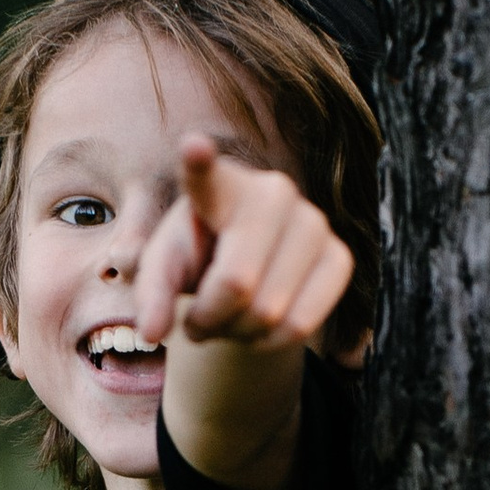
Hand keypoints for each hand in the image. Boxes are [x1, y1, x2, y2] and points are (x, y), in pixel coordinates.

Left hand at [132, 137, 358, 489]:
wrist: (247, 268)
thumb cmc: (198, 259)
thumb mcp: (165, 272)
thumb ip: (151, 296)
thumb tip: (150, 333)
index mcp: (219, 185)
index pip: (206, 173)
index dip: (199, 162)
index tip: (193, 147)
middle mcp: (273, 192)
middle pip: (237, 283)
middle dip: (211, 319)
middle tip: (198, 318)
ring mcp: (313, 221)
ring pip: (271, 312)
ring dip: (239, 333)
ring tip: (229, 317)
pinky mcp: (340, 256)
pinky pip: (300, 324)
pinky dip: (272, 342)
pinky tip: (260, 326)